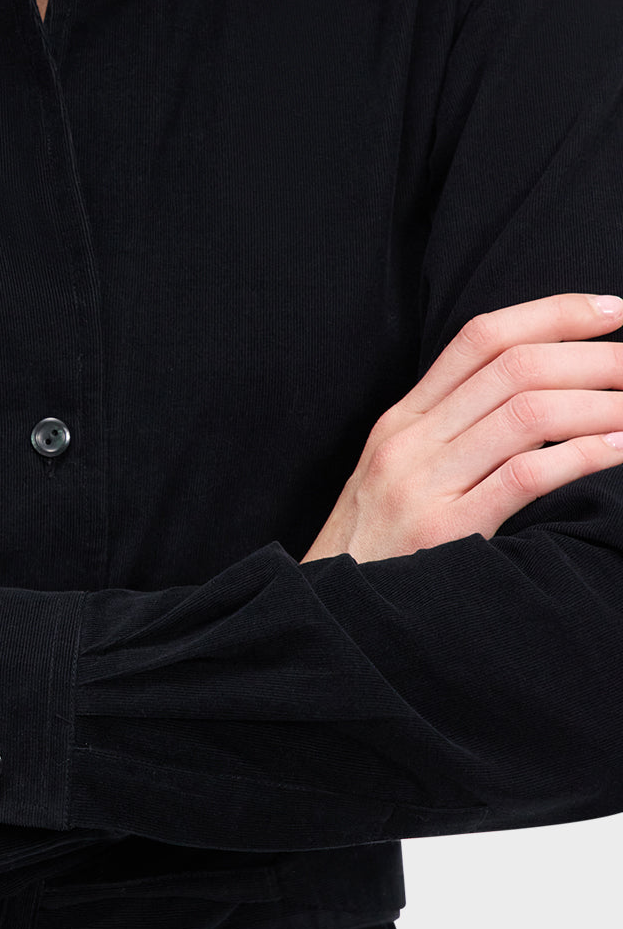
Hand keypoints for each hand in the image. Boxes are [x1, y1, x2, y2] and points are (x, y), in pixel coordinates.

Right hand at [300, 291, 622, 565]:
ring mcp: (423, 484)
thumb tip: (539, 400)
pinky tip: (621, 450)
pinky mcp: (444, 532)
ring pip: (526, 414)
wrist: (333, 618)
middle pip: (513, 367)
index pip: (480, 338)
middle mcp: (410, 440)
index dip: (552, 313)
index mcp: (402, 420)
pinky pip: (525, 477)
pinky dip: (584, 456)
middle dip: (594, 357)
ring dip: (602, 404)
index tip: (612, 310)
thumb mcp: (401, 478)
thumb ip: (452, 436)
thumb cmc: (380, 553)